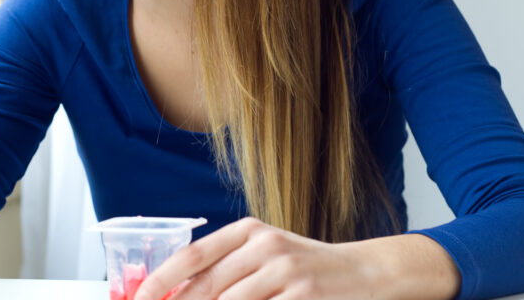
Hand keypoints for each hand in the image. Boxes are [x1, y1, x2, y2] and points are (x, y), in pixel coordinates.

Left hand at [133, 217, 378, 299]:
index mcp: (248, 230)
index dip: (160, 281)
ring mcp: (285, 270)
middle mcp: (264, 244)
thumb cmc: (304, 267)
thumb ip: (226, 268)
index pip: (193, 255)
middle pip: (206, 286)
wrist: (363, 271)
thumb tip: (177, 294)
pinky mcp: (303, 295)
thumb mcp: (265, 254)